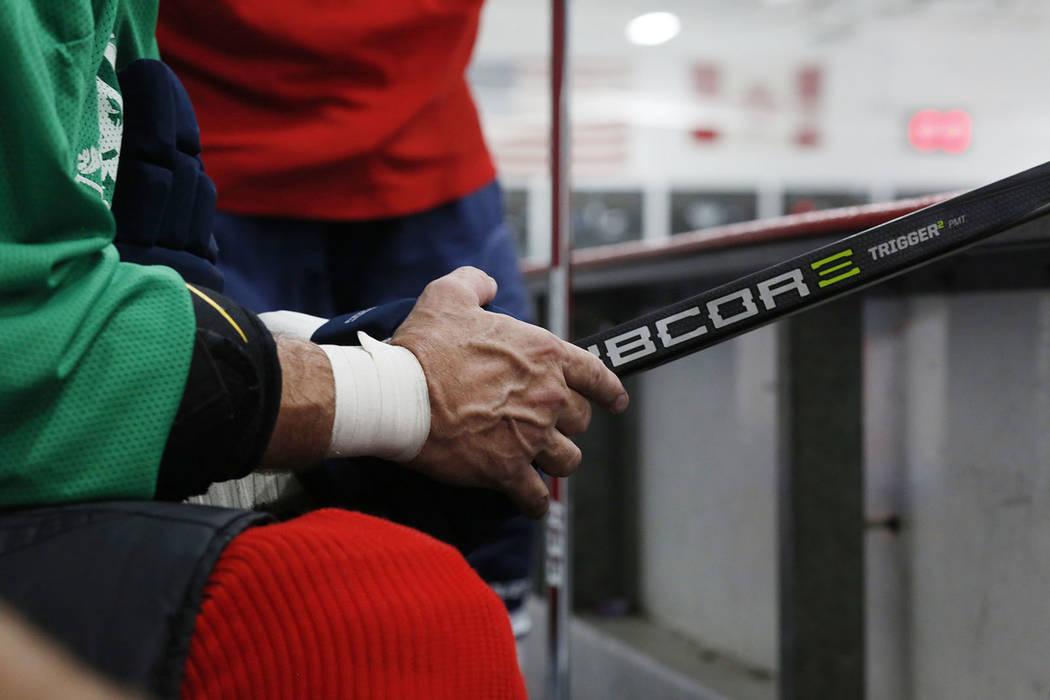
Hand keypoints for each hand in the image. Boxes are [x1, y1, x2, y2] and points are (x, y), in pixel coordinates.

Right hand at [391, 267, 628, 517]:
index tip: (616, 403)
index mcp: (545, 354)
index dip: (610, 392)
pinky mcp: (507, 469)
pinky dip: (534, 502)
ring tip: (538, 460)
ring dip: (555, 460)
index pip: (596, 376)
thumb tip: (486, 283)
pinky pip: (535, 496)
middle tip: (544, 425)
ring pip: (566, 460)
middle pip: (580, 420)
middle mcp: (548, 396)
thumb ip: (475, 283)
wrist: (398, 393)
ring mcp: (531, 436)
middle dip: (566, 424)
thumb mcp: (449, 295)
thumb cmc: (425, 345)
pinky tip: (529, 502)